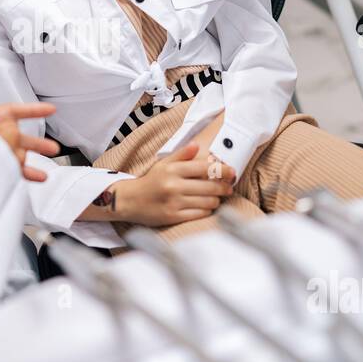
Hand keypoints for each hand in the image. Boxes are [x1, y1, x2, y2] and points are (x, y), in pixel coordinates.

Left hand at [0, 96, 57, 180]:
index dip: (28, 110)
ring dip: (25, 165)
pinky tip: (18, 185)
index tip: (49, 109)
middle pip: (11, 138)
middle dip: (33, 142)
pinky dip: (8, 179)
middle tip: (52, 149)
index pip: (5, 112)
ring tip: (42, 174)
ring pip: (6, 159)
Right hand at [116, 142, 235, 226]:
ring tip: (216, 197)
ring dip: (216, 200)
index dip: (222, 170)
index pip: (205, 168)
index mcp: (173, 169)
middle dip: (224, 187)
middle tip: (229, 188)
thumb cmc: (151, 181)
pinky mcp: (173, 216)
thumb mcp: (163, 164)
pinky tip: (206, 207)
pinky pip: (199, 214)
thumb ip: (181, 154)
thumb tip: (197, 145)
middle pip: (210, 186)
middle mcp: (173, 185)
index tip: (232, 172)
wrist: (130, 200)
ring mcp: (173, 202)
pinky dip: (207, 210)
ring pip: (207, 201)